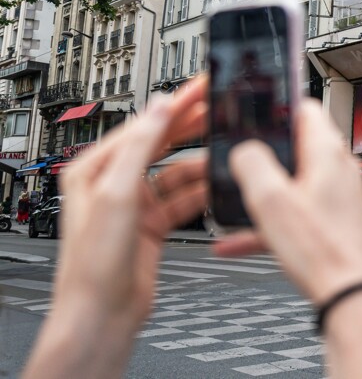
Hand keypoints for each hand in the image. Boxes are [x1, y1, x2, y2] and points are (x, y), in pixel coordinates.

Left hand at [26, 77, 207, 377]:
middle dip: (194, 125)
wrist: (102, 313)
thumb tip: (159, 106)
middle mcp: (114, 182)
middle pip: (163, 142)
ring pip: (179, 171)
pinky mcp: (154, 223)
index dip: (177, 104)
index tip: (203, 87)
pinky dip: (203, 192)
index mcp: (95, 168)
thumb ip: (141, 146)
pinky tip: (219, 186)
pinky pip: (185, 198)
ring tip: (228, 154)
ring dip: (202, 164)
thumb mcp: (118, 194)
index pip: (144, 124)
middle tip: (225, 107)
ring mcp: (136, 203)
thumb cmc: (95, 262)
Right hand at [214, 99, 361, 304]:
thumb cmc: (322, 250)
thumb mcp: (271, 200)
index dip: (276, 106)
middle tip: (237, 162)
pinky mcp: (336, 219)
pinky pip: (297, 211)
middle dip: (264, 153)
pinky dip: (271, 220)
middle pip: (296, 145)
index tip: (253, 112)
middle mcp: (339, 168)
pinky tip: (237, 242)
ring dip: (263, 192)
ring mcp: (339, 194)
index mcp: (327, 152)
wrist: (351, 293)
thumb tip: (245, 148)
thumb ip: (253, 164)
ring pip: (293, 181)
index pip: (304, 107)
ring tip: (234, 204)